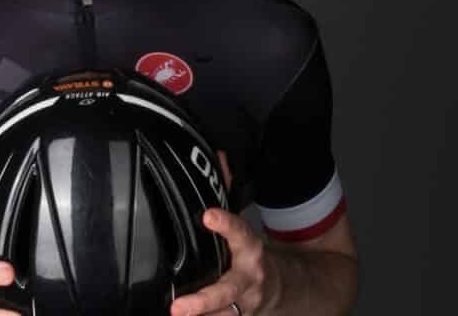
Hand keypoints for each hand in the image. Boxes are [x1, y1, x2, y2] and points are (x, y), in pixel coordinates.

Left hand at [170, 152, 267, 315]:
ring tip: (177, 315)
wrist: (281, 287)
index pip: (240, 233)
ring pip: (222, 315)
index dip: (227, 224)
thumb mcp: (243, 226)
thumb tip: (217, 158)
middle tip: (178, 306)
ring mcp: (242, 304)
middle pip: (227, 290)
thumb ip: (227, 193)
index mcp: (250, 250)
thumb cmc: (252, 255)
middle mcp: (248, 280)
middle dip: (204, 299)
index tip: (209, 215)